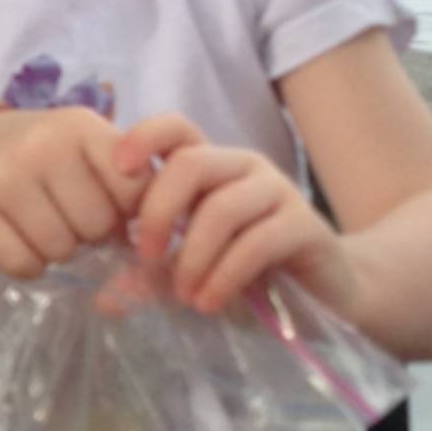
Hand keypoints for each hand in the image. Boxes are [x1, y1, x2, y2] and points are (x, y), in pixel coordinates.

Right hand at [0, 106, 157, 277]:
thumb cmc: (38, 159)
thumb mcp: (82, 149)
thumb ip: (125, 180)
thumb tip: (152, 239)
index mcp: (80, 125)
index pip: (135, 189)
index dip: (127, 211)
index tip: (108, 208)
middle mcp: (41, 143)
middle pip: (97, 226)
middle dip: (87, 234)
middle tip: (65, 217)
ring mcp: (2, 175)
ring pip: (59, 250)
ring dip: (55, 252)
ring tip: (40, 226)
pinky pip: (21, 264)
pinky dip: (26, 266)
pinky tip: (16, 241)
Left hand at [122, 115, 360, 317]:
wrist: (329, 294)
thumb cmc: (252, 275)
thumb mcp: (193, 273)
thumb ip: (151, 278)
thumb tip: (102, 300)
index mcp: (211, 167)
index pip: (176, 128)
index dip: (144, 137)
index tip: (119, 170)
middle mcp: (243, 168)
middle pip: (191, 163)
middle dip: (159, 212)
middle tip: (146, 259)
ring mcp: (277, 191)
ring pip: (222, 207)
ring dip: (193, 256)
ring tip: (184, 295)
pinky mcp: (305, 225)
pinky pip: (257, 242)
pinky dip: (225, 276)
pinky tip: (209, 302)